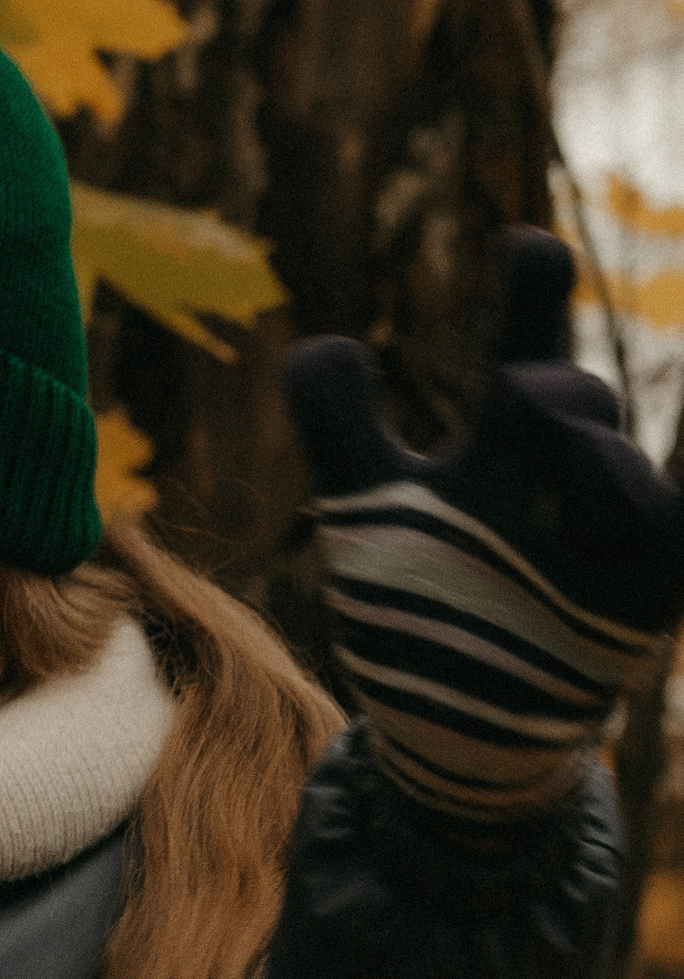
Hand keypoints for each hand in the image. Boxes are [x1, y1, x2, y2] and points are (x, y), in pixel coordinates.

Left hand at [283, 229, 683, 823]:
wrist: (453, 731)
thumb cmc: (416, 602)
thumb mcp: (361, 511)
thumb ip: (336, 423)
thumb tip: (328, 345)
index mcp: (506, 438)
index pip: (525, 344)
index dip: (534, 286)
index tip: (524, 246)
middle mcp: (562, 473)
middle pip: (569, 406)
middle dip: (547, 389)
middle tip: (514, 393)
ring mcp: (600, 540)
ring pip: (616, 478)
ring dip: (592, 456)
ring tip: (562, 450)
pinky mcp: (632, 603)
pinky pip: (668, 538)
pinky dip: (665, 504)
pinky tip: (645, 481)